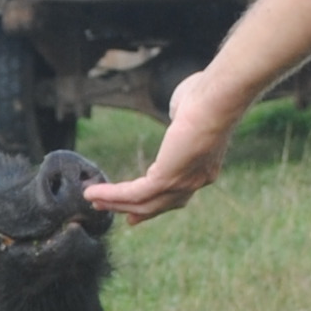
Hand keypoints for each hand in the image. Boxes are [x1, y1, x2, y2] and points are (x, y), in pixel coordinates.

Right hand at [84, 65, 256, 222]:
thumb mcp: (190, 113)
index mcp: (203, 168)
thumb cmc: (208, 97)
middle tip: (105, 208)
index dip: (152, 205)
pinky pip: (134, 193)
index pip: (175, 195)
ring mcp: (182, 183)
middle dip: (129, 209)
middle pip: (158, 205)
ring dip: (114, 203)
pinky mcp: (167, 179)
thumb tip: (176, 113)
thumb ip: (180, 119)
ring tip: (93, 199)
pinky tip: (95, 192)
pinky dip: (112, 194)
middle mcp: (195, 182)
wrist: (217, 100)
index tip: (134, 214)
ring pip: (143, 203)